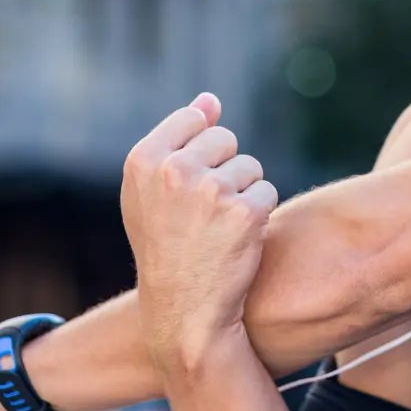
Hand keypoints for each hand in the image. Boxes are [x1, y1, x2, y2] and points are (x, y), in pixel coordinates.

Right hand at [121, 92, 280, 374]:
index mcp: (143, 160)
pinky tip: (237, 241)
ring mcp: (210, 190)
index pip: (194, 118)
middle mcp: (173, 170)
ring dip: (243, 194)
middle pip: (226, 139)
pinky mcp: (245, 212)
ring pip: (250, 167)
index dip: (199, 152)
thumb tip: (210, 98)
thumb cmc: (168, 247)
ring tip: (217, 229)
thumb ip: (179, 139)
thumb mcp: (154, 192)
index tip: (188, 186)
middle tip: (204, 213)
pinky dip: (259, 215)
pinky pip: (267, 192)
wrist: (184, 312)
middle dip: (224, 170)